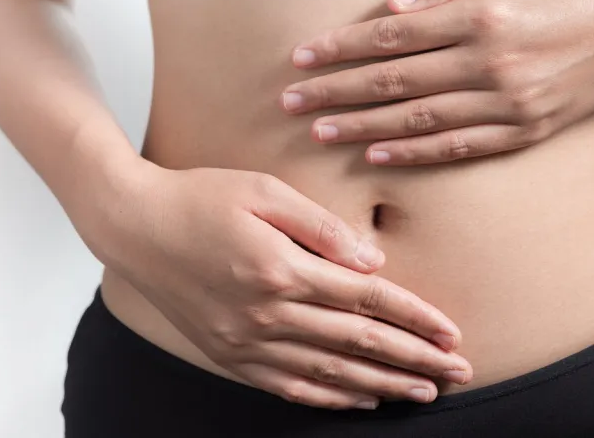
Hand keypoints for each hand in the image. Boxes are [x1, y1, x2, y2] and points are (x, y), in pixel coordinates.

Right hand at [80, 163, 471, 408]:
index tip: (452, 333)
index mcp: (280, 268)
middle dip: (414, 360)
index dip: (415, 318)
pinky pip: (288, 387)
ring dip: (382, 386)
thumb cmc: (200, 198)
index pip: (366, 300)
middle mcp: (266, 313)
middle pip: (357, 344)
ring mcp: (245, 341)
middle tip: (458, 375)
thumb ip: (322, 227)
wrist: (136, 226)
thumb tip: (373, 260)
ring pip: (329, 375)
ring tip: (422, 393)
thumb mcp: (263, 192)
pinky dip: (330, 399)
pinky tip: (359, 401)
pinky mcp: (228, 355)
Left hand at [281, 0, 593, 164]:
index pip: (391, 37)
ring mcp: (505, 104)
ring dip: (359, 127)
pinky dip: (412, 155)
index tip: (301, 56)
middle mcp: (488, 64)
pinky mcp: (521, 132)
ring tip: (318, 132)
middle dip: (333, 92)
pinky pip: (456, 147)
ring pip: (415, 120)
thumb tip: (391, 7)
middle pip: (392, 83)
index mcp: (482, 16)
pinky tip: (375, 156)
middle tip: (290, 102)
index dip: (340, 47)